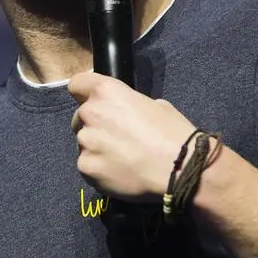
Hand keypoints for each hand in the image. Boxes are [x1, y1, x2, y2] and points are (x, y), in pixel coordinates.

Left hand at [68, 72, 197, 201]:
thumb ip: (131, 104)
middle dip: (94, 125)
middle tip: (117, 137)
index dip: (84, 93)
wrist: (180, 169)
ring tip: (121, 159)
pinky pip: (86, 165)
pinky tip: (118, 173)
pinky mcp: (86, 167)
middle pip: (80, 116)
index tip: (93, 102)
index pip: (77, 84)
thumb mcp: (156, 105)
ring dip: (96, 148)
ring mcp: (86, 142)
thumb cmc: (173, 133)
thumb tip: (127, 113)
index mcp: (106, 91)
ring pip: (84, 143)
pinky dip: (98, 169)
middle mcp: (91, 113)